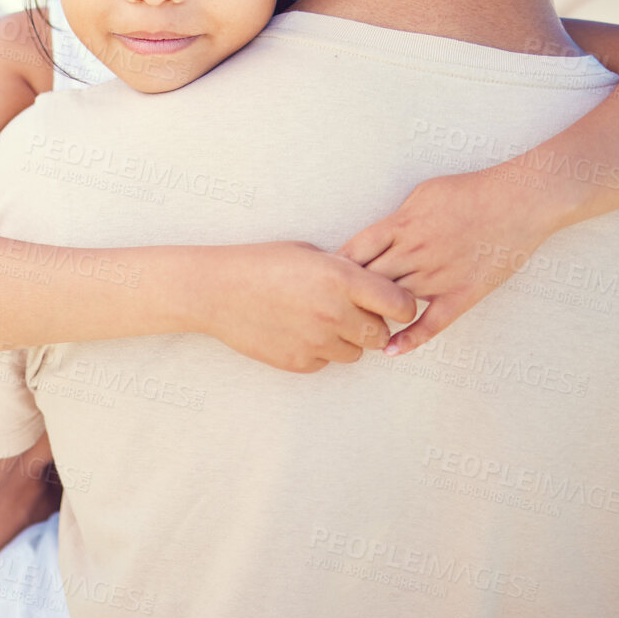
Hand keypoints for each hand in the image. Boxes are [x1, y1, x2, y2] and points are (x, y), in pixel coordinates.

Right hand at [199, 242, 417, 372]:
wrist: (217, 291)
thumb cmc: (263, 263)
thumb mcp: (311, 254)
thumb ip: (348, 272)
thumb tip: (377, 287)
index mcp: (342, 279)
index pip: (401, 305)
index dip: (401, 305)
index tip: (392, 303)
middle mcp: (335, 313)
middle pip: (381, 334)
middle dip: (374, 324)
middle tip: (353, 312)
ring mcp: (318, 341)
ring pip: (356, 353)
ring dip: (347, 340)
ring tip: (320, 320)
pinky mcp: (301, 362)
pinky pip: (327, 362)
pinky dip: (320, 350)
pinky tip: (297, 330)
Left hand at [336, 169, 557, 356]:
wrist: (519, 201)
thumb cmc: (470, 192)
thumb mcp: (422, 194)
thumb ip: (397, 219)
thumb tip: (379, 235)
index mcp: (401, 226)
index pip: (354, 251)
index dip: (335, 267)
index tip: (322, 277)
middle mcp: (414, 253)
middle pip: (366, 279)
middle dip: (345, 293)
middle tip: (328, 307)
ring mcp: (438, 276)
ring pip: (393, 302)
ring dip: (372, 314)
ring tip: (350, 327)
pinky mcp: (462, 293)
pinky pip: (432, 322)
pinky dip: (410, 338)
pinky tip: (391, 349)